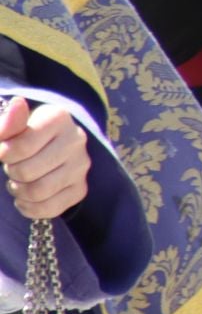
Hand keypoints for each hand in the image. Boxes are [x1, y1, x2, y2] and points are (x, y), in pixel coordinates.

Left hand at [0, 98, 88, 219]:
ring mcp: (81, 166)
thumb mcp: (10, 126)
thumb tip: (18, 104)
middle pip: (28, 172)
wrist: (46, 145)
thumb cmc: (21, 135)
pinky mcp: (81, 188)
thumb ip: (7, 123)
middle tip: (12, 166)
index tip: (3, 151)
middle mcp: (76, 140)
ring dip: (19, 190)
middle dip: (11, 172)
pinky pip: (50, 209)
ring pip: (39, 192)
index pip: (22, 147)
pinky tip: (26, 196)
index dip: (4, 154)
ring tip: (18, 181)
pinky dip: (29, 207)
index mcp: (58, 117)